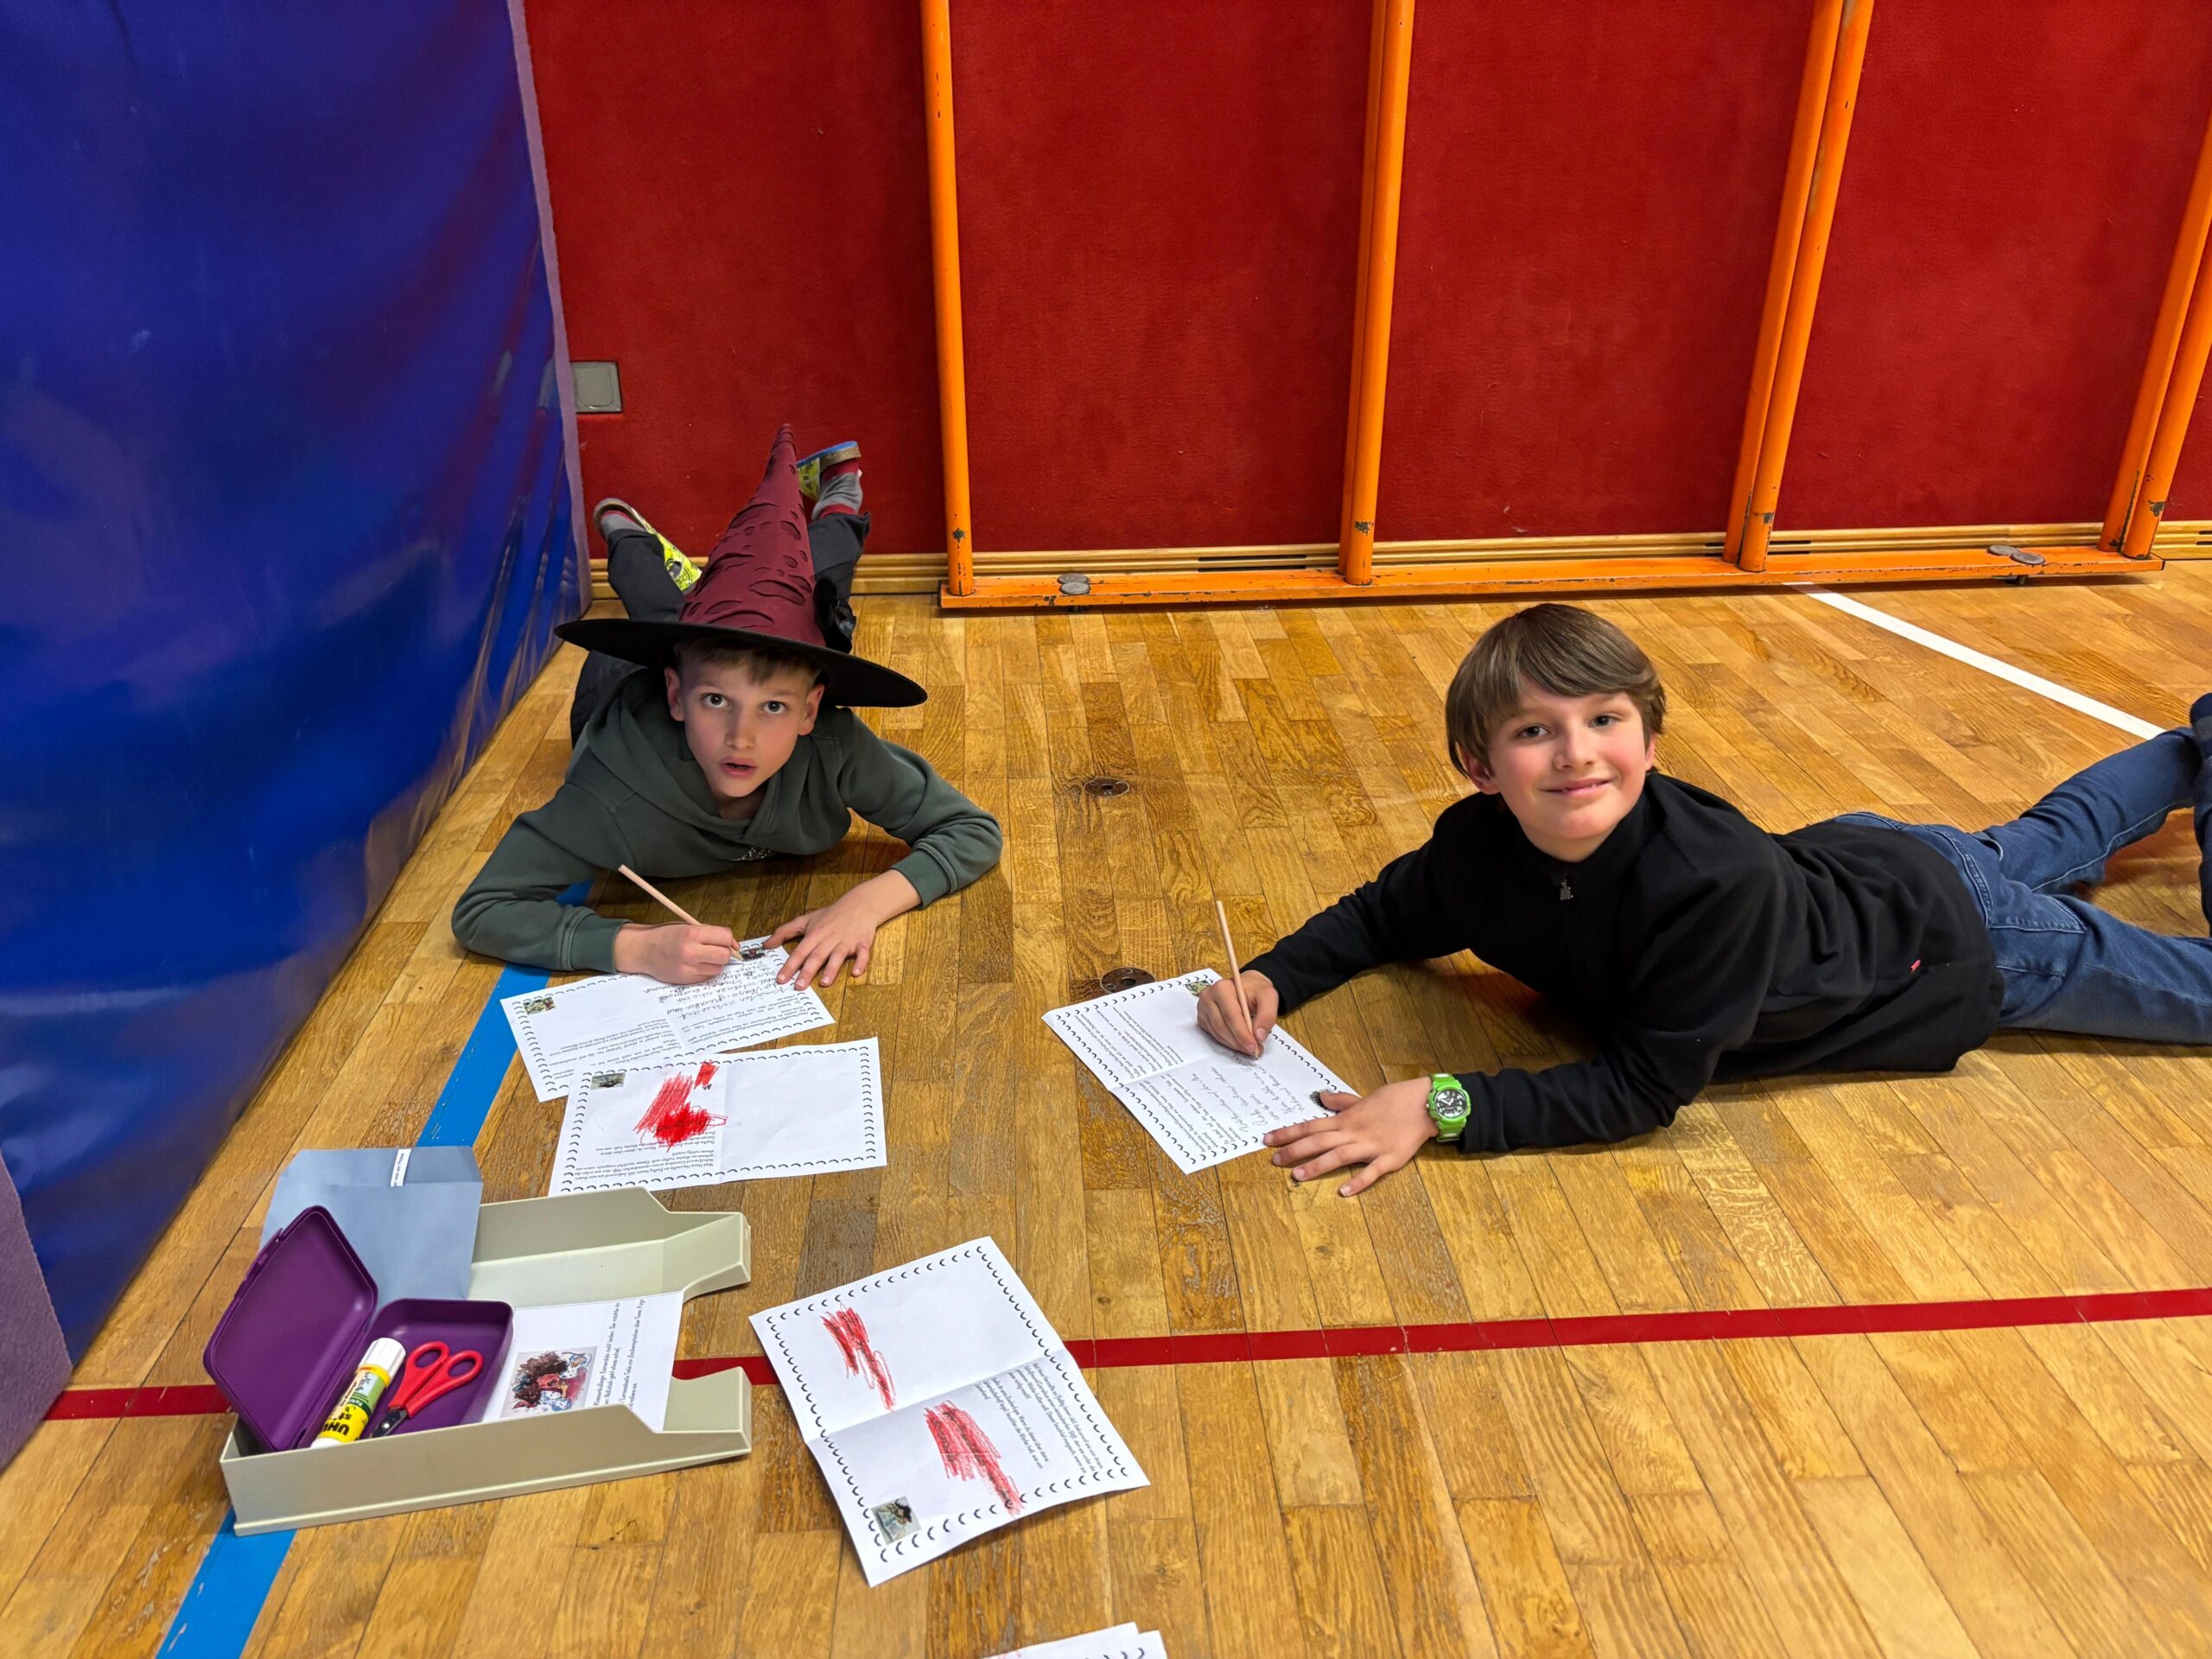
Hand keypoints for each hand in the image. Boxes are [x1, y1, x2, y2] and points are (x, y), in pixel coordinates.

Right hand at [611, 922, 735, 985]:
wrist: (643, 950)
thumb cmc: (666, 936)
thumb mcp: (687, 927)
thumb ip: (711, 933)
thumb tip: (734, 945)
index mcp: (692, 934)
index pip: (725, 937)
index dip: (728, 939)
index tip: (725, 940)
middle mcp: (690, 951)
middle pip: (724, 955)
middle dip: (724, 952)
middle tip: (715, 949)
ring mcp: (688, 968)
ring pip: (718, 968)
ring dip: (715, 963)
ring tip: (703, 957)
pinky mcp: (686, 979)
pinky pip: (707, 977)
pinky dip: (706, 971)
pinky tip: (695, 965)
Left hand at [769, 872, 917, 986]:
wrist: (860, 904)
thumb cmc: (831, 914)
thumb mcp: (806, 919)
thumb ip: (785, 932)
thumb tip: (766, 945)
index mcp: (815, 934)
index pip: (799, 952)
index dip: (789, 966)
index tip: (780, 979)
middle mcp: (829, 939)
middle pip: (816, 956)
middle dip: (807, 972)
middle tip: (798, 986)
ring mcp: (846, 941)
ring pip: (838, 956)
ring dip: (832, 969)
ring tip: (825, 983)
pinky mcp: (862, 943)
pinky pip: (863, 954)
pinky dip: (861, 963)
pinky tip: (856, 973)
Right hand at [1195, 971, 1279, 1057]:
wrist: (1246, 987)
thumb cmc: (1255, 990)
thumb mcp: (1269, 996)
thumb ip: (1267, 1015)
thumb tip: (1259, 1037)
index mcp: (1222, 988)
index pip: (1231, 1016)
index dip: (1242, 1034)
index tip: (1254, 1047)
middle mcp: (1208, 997)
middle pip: (1222, 1026)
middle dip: (1238, 1042)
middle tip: (1254, 1051)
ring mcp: (1203, 1008)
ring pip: (1217, 1033)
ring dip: (1234, 1044)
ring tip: (1249, 1048)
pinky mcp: (1203, 1018)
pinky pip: (1214, 1035)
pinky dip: (1228, 1042)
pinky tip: (1239, 1043)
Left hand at [1265, 1077, 1438, 1196]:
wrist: (1424, 1104)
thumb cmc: (1394, 1100)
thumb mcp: (1364, 1098)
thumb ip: (1341, 1101)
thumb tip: (1321, 1096)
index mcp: (1346, 1119)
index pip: (1311, 1126)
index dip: (1289, 1133)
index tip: (1268, 1139)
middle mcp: (1354, 1132)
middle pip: (1319, 1141)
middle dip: (1295, 1151)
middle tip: (1274, 1161)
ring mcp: (1371, 1146)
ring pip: (1339, 1156)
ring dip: (1317, 1166)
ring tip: (1297, 1176)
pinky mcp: (1389, 1159)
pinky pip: (1371, 1172)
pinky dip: (1358, 1182)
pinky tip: (1343, 1192)